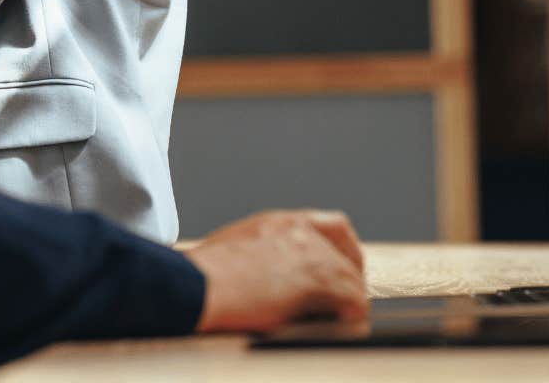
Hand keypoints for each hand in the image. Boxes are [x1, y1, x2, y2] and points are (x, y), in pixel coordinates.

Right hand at [181, 210, 368, 332]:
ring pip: (352, 280)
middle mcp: (298, 231)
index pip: (332, 225)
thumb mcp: (233, 251)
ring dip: (348, 301)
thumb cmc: (198, 276)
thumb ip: (259, 257)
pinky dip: (352, 316)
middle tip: (343, 304)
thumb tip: (264, 281)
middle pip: (346, 255)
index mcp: (278, 223)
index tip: (344, 267)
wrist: (194, 284)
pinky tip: (341, 326)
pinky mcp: (317, 280)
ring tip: (339, 321)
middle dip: (347, 281)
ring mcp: (310, 253)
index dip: (344, 250)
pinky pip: (354, 302)